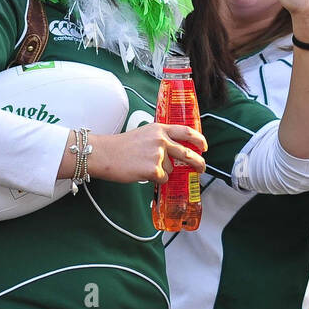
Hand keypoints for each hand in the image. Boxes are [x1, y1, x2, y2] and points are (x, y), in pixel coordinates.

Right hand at [88, 123, 206, 184]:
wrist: (104, 154)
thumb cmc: (121, 147)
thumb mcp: (144, 134)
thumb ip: (160, 139)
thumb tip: (174, 153)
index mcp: (159, 129)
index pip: (186, 131)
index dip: (198, 139)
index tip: (204, 146)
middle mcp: (161, 140)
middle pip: (187, 153)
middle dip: (197, 163)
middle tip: (201, 168)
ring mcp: (158, 154)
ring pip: (170, 169)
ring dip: (162, 172)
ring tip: (143, 166)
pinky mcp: (153, 169)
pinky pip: (162, 178)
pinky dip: (155, 179)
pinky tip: (141, 172)